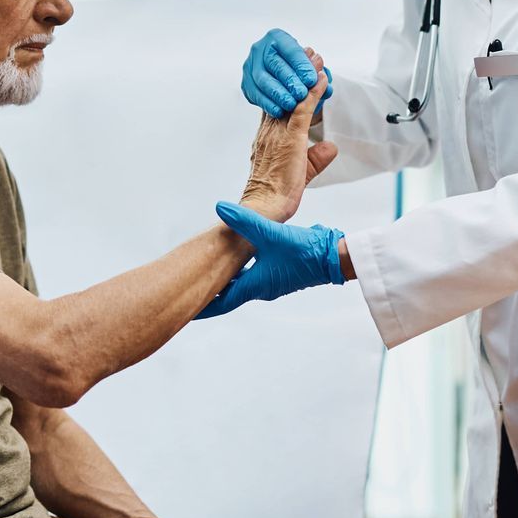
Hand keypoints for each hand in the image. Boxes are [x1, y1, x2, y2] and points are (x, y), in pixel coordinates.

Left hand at [196, 201, 344, 318]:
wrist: (333, 258)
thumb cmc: (303, 251)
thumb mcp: (270, 233)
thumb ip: (243, 221)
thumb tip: (219, 208)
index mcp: (254, 285)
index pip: (221, 301)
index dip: (202, 306)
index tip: (184, 309)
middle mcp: (261, 288)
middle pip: (228, 294)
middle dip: (209, 293)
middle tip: (188, 289)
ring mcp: (272, 282)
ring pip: (241, 284)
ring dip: (225, 281)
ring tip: (207, 273)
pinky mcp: (281, 273)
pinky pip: (253, 276)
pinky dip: (240, 271)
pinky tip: (237, 258)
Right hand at [241, 28, 332, 118]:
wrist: (284, 78)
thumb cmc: (300, 70)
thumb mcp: (310, 68)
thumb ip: (317, 73)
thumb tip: (323, 76)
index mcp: (277, 38)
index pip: (291, 50)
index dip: (302, 65)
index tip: (312, 79)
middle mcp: (260, 49)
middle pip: (275, 64)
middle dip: (289, 80)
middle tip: (302, 93)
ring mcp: (250, 66)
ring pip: (263, 80)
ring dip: (278, 93)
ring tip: (291, 104)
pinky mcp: (245, 83)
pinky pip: (254, 94)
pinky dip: (267, 103)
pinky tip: (278, 110)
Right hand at [241, 70, 336, 220]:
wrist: (263, 208)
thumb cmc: (275, 195)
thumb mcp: (301, 172)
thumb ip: (315, 158)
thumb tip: (330, 147)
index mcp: (267, 137)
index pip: (279, 105)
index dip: (288, 87)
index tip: (297, 71)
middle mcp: (269, 131)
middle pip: (285, 94)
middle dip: (295, 73)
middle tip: (306, 52)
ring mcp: (278, 134)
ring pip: (293, 97)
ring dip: (305, 75)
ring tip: (314, 55)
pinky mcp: (290, 139)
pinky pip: (303, 110)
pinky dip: (313, 92)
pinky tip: (321, 78)